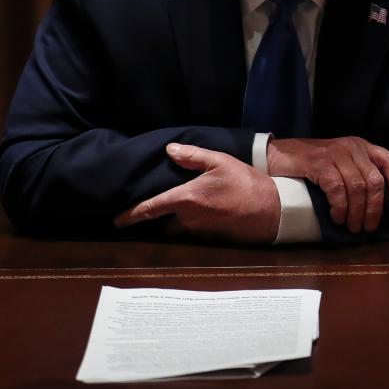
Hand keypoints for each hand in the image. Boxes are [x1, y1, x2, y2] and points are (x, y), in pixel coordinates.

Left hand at [113, 143, 279, 242]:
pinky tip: (207, 212)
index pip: (150, 209)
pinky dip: (195, 223)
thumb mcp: (220, 162)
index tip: (117, 221)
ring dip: (180, 218)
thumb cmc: (246, 183)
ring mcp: (199, 231)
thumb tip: (169, 150)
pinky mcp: (210, 238)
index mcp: (186, 198)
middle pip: (164, 220)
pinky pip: (194, 231)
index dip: (130, 215)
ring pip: (179, 226)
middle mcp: (187, 219)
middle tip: (166, 203)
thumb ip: (192, 156)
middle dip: (163, 214)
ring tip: (191, 205)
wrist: (272, 210)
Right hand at [266, 136, 388, 232]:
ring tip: (352, 227)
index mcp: (361, 146)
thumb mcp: (340, 162)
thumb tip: (375, 202)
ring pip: (358, 187)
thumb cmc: (311, 163)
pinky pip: (337, 189)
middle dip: (375, 207)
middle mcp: (352, 147)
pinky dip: (340, 207)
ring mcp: (336, 153)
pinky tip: (337, 218)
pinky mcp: (320, 162)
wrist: (277, 154)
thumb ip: (357, 172)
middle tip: (368, 227)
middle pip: (374, 181)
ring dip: (357, 212)